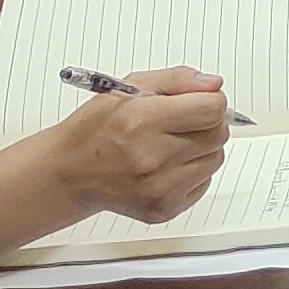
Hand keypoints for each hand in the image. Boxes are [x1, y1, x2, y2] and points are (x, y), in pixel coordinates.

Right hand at [54, 68, 231, 224]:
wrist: (70, 172)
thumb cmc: (96, 129)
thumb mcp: (129, 87)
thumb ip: (177, 80)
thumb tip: (214, 84)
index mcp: (142, 121)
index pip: (212, 109)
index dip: (210, 100)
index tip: (199, 101)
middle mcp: (152, 157)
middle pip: (218, 135)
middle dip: (206, 123)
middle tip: (181, 122)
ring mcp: (159, 188)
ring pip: (215, 159)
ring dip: (202, 149)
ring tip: (169, 145)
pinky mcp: (164, 208)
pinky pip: (204, 183)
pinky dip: (193, 172)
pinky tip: (165, 166)